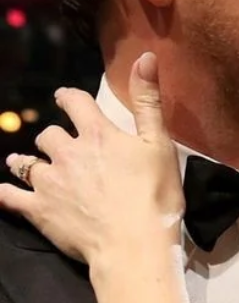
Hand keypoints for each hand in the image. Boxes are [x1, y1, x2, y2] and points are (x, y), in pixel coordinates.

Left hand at [0, 53, 183, 265]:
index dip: (68, 97)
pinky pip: (10, 197)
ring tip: (23, 165)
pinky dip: (4, 193)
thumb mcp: (160, 145)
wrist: (134, 245)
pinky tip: (1, 192)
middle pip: (48, 136)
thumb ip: (148, 101)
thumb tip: (145, 56)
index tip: (64, 98)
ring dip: (24, 163)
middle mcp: (68, 152)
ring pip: (25, 164)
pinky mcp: (39, 210)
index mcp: (97, 134)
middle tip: (58, 147)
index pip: (75, 102)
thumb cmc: (155, 197)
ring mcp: (50, 182)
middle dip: (52, 139)